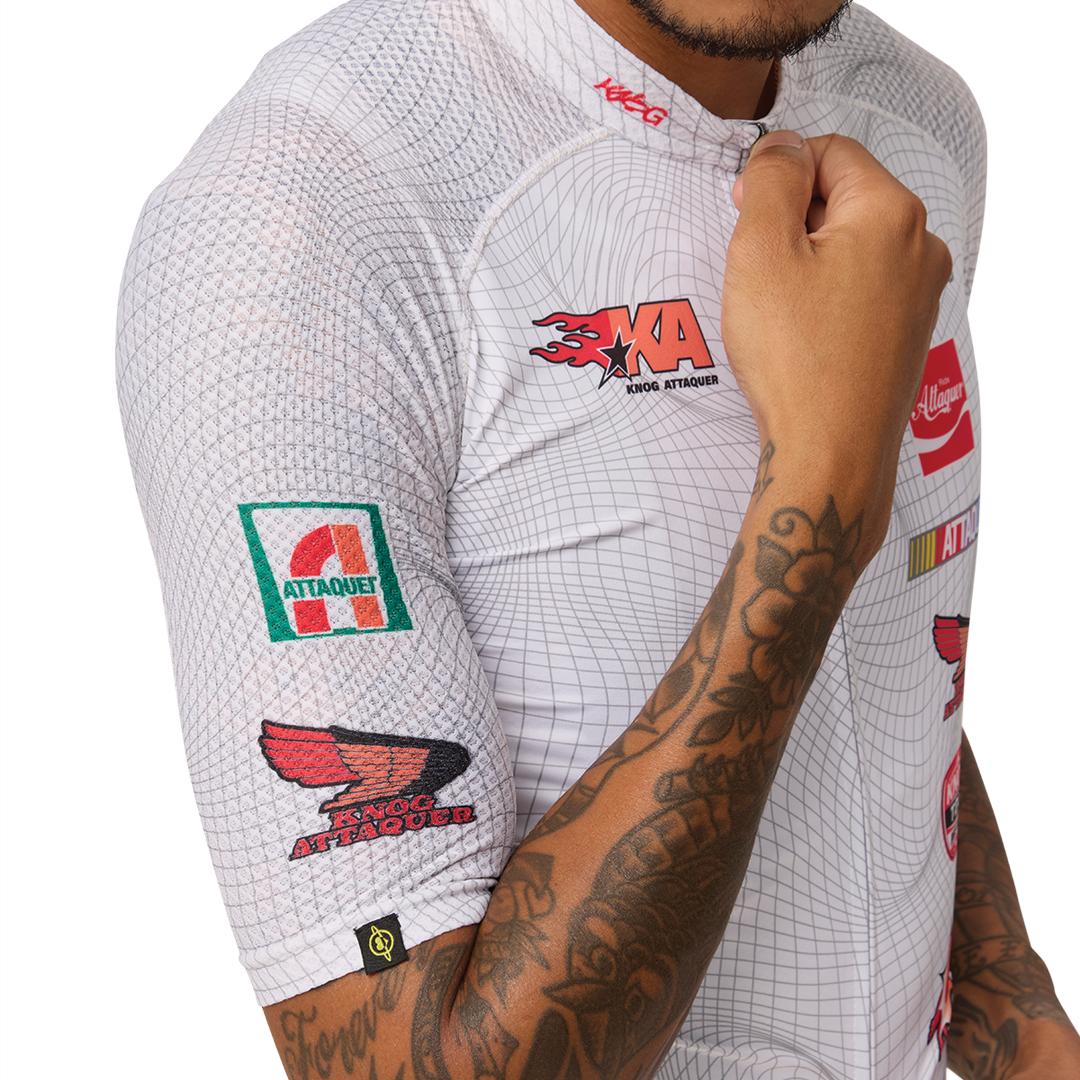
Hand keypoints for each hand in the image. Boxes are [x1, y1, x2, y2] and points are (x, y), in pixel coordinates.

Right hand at [723, 131, 951, 538]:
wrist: (831, 453)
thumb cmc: (796, 360)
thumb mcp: (761, 251)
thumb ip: (771, 179)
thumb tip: (781, 148)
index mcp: (891, 213)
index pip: (829, 151)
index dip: (777, 173)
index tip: (744, 211)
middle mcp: (920, 248)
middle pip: (844, 199)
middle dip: (793, 220)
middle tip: (756, 270)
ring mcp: (919, 295)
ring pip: (851, 247)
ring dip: (807, 262)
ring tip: (776, 309)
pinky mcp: (906, 335)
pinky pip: (861, 290)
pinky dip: (826, 297)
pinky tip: (801, 335)